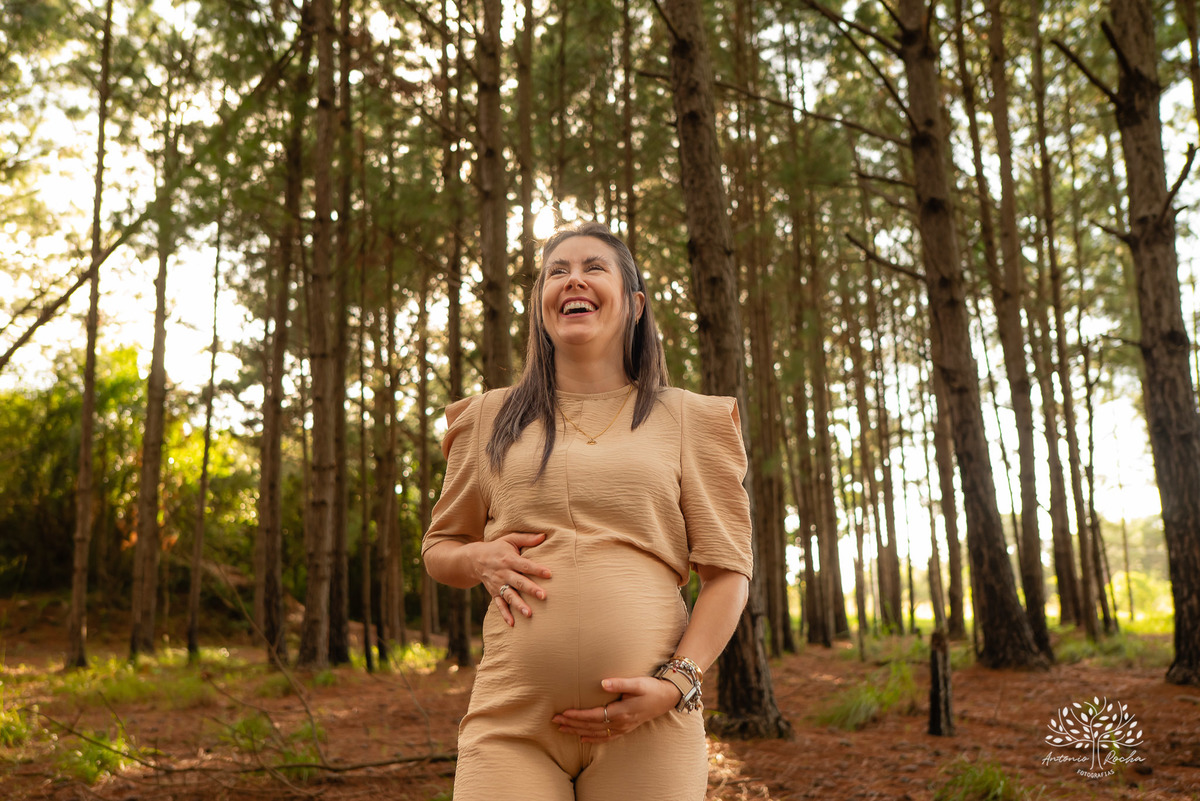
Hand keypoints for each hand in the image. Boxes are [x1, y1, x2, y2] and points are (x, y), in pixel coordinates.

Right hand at [467, 532, 551, 625]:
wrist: (474, 559)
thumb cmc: (497, 548)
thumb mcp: (510, 539)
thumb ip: (527, 538)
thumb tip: (544, 535)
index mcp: (509, 559)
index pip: (525, 565)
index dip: (537, 569)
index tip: (549, 574)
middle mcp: (503, 573)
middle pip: (519, 582)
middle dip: (530, 589)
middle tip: (543, 596)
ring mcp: (498, 584)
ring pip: (509, 596)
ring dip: (519, 605)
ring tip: (529, 614)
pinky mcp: (494, 593)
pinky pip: (499, 605)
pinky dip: (505, 614)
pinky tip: (512, 624)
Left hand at [552, 677, 681, 742]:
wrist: (667, 698)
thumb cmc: (652, 688)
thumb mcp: (638, 682)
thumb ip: (620, 683)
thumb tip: (603, 683)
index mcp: (621, 712)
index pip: (593, 716)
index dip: (577, 716)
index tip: (563, 713)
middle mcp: (620, 723)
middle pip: (591, 726)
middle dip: (572, 724)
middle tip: (555, 721)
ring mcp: (622, 728)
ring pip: (595, 733)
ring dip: (577, 731)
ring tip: (562, 729)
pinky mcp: (625, 729)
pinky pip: (606, 737)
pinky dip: (593, 739)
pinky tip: (582, 739)